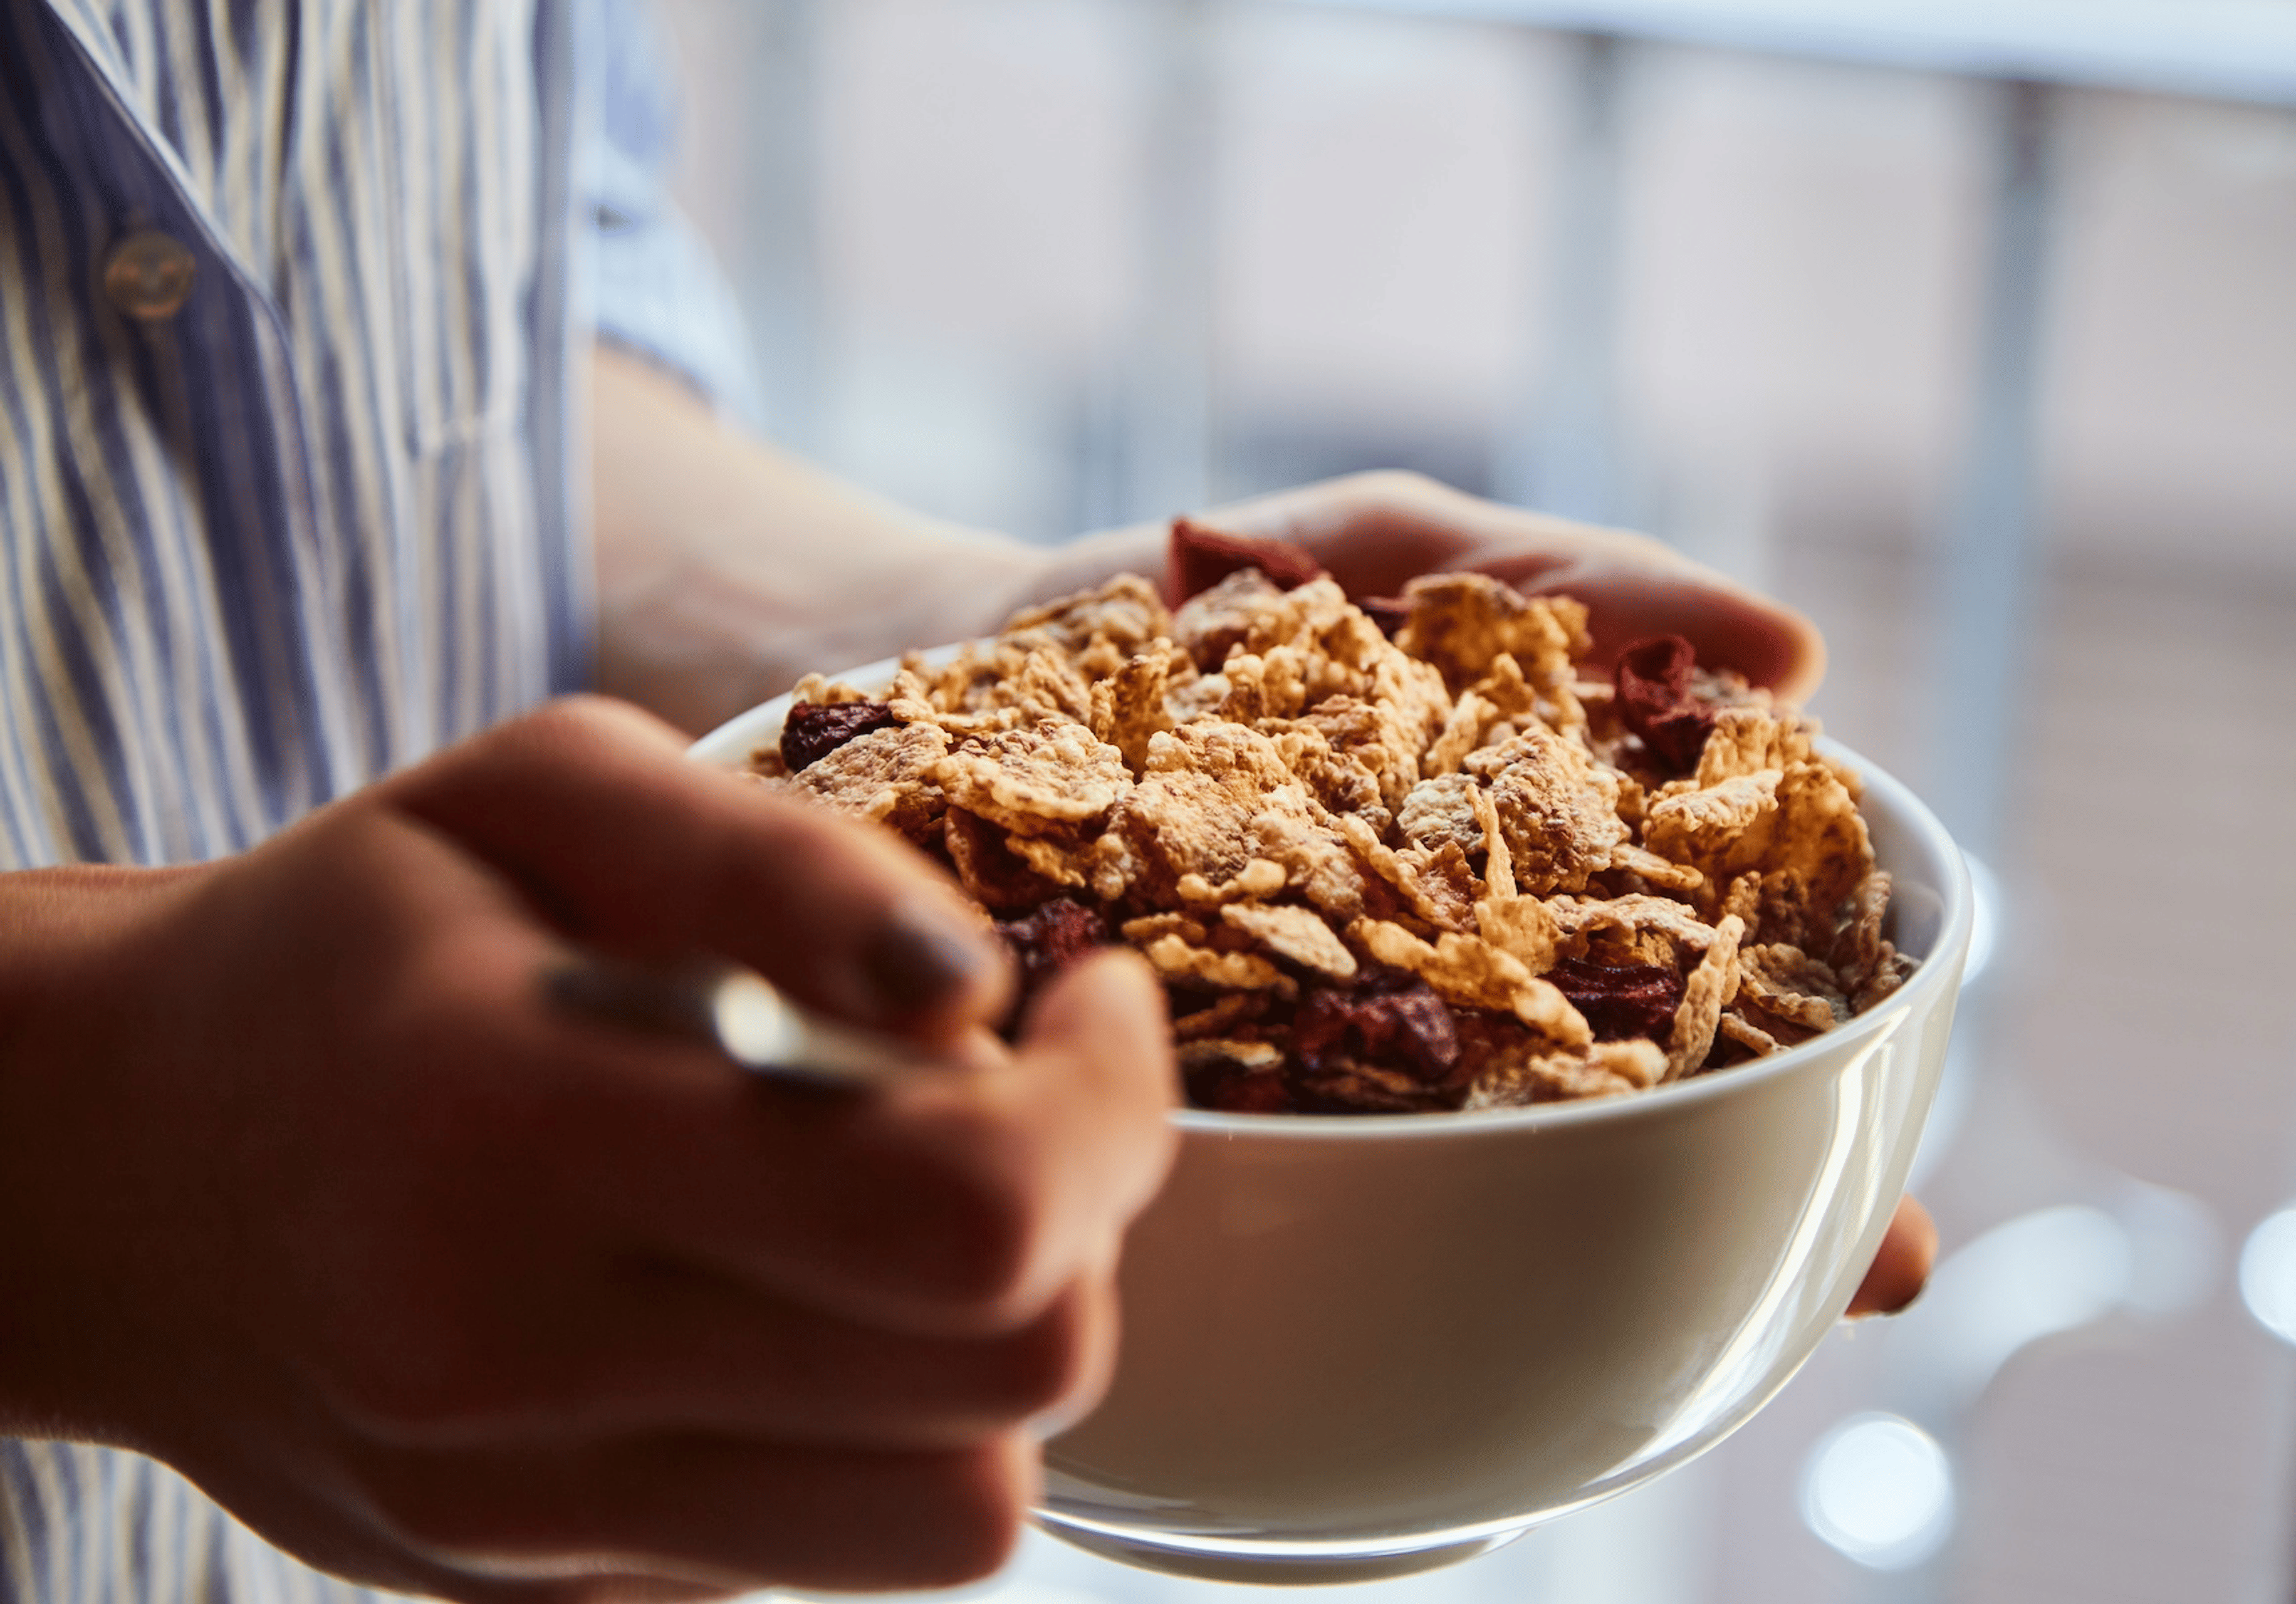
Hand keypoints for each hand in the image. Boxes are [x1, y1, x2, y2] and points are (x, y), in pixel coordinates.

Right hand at [0, 699, 1176, 1601]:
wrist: (110, 1171)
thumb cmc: (345, 943)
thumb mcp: (538, 793)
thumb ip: (775, 862)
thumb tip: (978, 987)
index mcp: (514, 1128)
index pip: (960, 1204)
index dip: (1108, 1100)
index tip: (1087, 999)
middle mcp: (525, 1365)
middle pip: (1017, 1372)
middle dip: (1086, 1213)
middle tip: (1011, 1096)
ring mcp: (542, 1516)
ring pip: (965, 1506)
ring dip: (1000, 1341)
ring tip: (911, 1209)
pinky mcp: (562, 1590)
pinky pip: (844, 1547)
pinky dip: (886, 1423)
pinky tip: (792, 1298)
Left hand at [1041, 471, 1925, 1313]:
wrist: (918, 660)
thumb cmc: (1176, 598)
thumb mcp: (1381, 553)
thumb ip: (1560, 583)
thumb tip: (1795, 651)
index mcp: (1505, 888)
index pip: (1703, 999)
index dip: (1820, 1098)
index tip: (1895, 1217)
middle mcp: (1422, 1007)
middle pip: (1618, 1121)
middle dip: (1739, 1197)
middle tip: (1860, 1278)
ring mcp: (1291, 1074)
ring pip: (1459, 1183)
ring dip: (1571, 1238)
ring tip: (1678, 1314)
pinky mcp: (1152, 1099)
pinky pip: (1253, 1176)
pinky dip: (1323, 1219)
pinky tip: (1380, 1269)